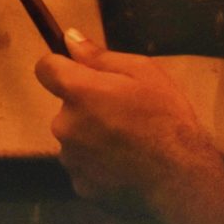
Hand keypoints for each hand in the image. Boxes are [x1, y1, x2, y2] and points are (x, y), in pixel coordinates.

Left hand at [35, 30, 223, 211]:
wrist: (179, 178)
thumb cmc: (165, 118)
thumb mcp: (142, 72)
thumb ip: (99, 56)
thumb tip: (69, 38)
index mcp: (77, 92)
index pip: (45, 69)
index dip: (61, 66)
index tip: (81, 72)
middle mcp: (64, 125)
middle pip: (65, 107)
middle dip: (87, 106)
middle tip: (123, 113)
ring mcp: (71, 158)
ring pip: (75, 138)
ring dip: (92, 137)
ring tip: (128, 143)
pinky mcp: (80, 185)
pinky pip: (84, 166)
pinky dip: (99, 164)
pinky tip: (125, 165)